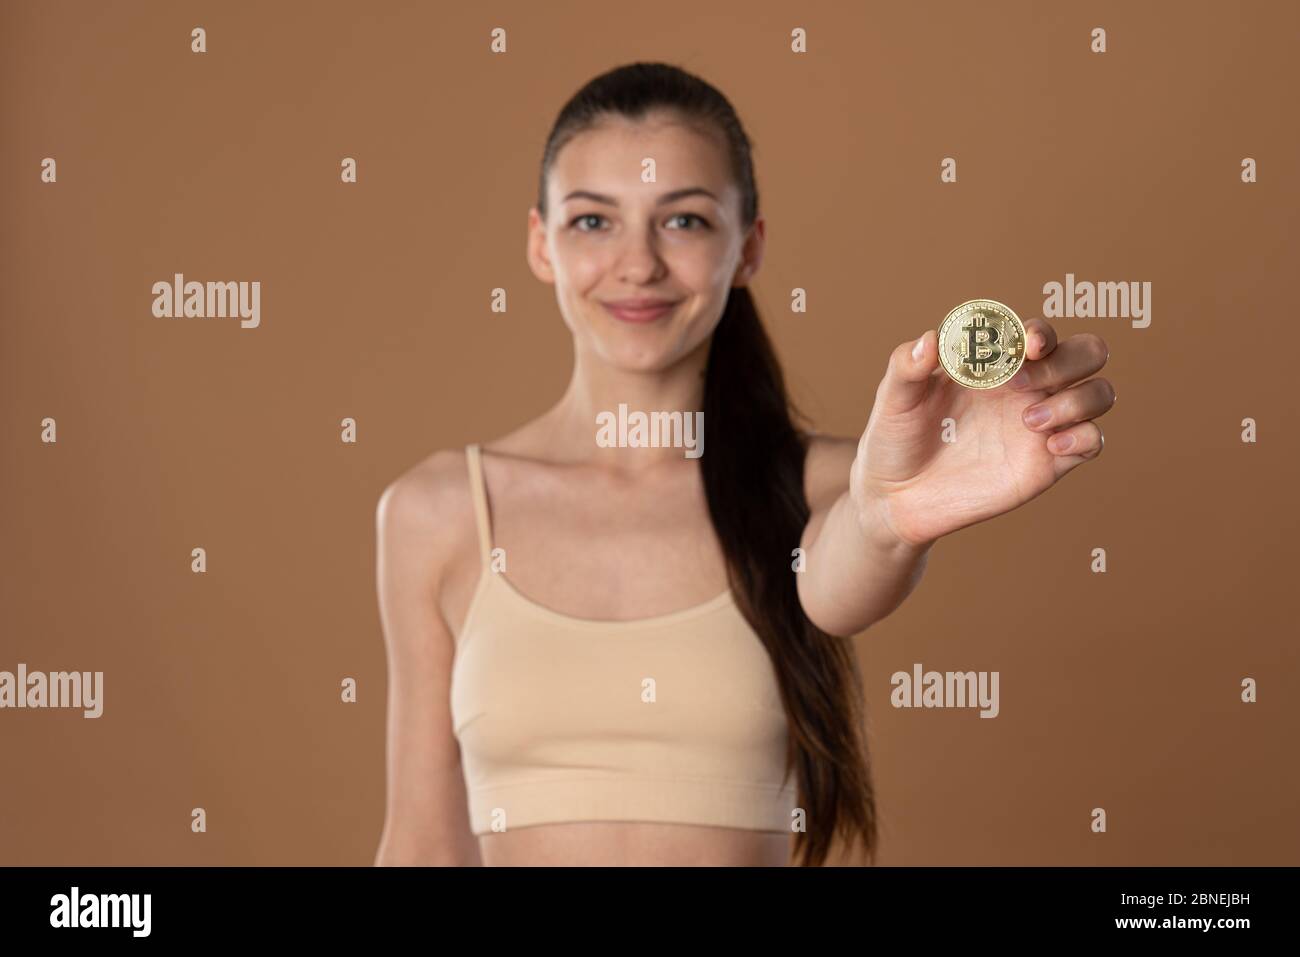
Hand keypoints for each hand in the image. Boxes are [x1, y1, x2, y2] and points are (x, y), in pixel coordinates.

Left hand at [851, 319, 1115, 548]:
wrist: (896, 497)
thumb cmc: (894, 438)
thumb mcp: (892, 400)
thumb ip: (908, 366)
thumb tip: (931, 340)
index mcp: (993, 361)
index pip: (1037, 330)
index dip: (1039, 331)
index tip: (1022, 347)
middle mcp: (1026, 386)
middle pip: (1087, 352)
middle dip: (1067, 360)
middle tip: (1022, 384)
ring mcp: (1041, 423)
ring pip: (1099, 393)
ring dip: (1078, 398)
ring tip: (1028, 422)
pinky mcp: (1048, 462)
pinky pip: (1093, 440)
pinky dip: (1084, 436)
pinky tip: (1049, 447)